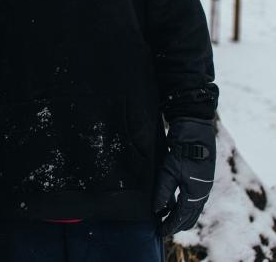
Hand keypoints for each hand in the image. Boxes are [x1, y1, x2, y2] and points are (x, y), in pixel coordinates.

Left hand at [153, 118, 215, 235]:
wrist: (195, 129)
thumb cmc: (183, 149)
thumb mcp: (169, 170)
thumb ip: (163, 191)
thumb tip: (157, 209)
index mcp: (196, 193)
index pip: (182, 217)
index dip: (171, 225)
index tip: (161, 232)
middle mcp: (203, 192)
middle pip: (190, 215)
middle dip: (177, 223)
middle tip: (163, 228)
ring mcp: (204, 184)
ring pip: (193, 207)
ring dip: (181, 214)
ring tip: (166, 217)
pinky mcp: (201, 176)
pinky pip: (193, 197)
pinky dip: (183, 204)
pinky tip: (173, 202)